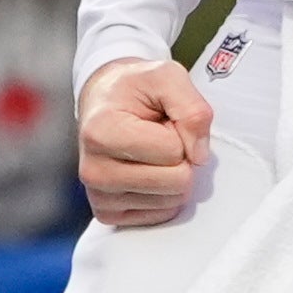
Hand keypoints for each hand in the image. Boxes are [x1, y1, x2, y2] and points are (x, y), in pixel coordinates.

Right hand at [81, 55, 213, 225]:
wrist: (104, 103)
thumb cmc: (136, 89)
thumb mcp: (168, 77)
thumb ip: (192, 109)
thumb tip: (199, 156)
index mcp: (101, 133)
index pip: (173, 151)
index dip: (178, 132)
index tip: (157, 119)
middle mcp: (94, 171)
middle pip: (176, 182)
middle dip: (180, 157)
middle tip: (158, 137)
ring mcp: (99, 197)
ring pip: (172, 201)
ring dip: (172, 173)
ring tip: (150, 151)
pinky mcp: (108, 214)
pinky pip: (162, 215)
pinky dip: (163, 193)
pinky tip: (144, 169)